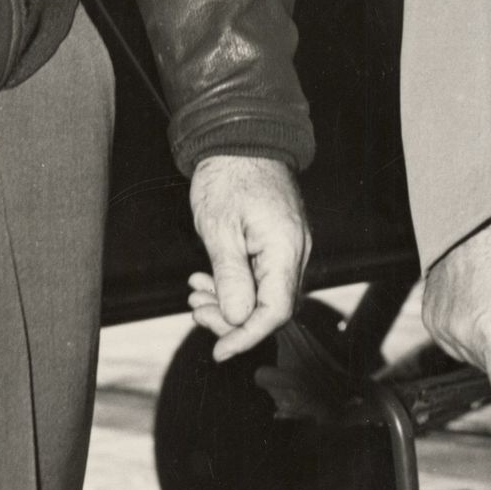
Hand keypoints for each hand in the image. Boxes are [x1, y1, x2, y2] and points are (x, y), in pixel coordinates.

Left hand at [187, 153, 310, 360]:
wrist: (241, 138)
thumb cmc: (229, 176)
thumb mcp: (219, 229)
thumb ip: (231, 277)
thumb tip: (237, 319)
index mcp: (285, 249)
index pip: (275, 311)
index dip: (246, 336)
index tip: (219, 351)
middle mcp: (296, 252)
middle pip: (271, 308)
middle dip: (232, 320)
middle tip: (196, 312)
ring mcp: (290, 247)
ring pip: (265, 294)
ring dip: (229, 302)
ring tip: (195, 295)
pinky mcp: (278, 242)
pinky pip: (262, 276)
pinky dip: (234, 284)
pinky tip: (206, 280)